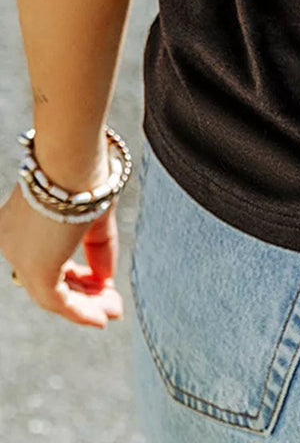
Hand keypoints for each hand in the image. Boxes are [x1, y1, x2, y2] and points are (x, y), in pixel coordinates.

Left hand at [0, 182, 124, 327]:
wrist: (73, 157)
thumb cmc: (84, 170)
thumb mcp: (94, 210)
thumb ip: (99, 246)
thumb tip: (105, 279)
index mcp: (20, 222)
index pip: (47, 257)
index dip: (76, 273)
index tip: (101, 281)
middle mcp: (13, 243)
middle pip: (48, 279)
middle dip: (84, 293)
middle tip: (110, 302)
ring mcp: (20, 257)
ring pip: (51, 295)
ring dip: (86, 305)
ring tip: (113, 310)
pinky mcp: (35, 269)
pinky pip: (58, 301)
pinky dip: (81, 312)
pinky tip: (101, 316)